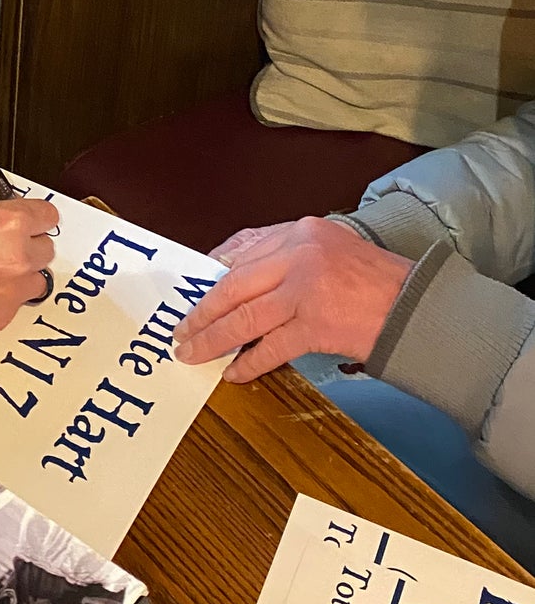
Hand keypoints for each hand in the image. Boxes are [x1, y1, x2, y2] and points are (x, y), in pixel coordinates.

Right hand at [0, 194, 56, 334]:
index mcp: (10, 223)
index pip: (48, 217)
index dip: (35, 217)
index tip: (29, 221)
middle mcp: (17, 257)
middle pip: (45, 249)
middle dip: (27, 245)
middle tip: (1, 246)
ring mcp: (10, 291)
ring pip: (35, 280)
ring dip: (20, 274)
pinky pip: (14, 304)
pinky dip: (1, 297)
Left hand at [172, 217, 412, 383]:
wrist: (420, 307)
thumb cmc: (378, 282)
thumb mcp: (332, 248)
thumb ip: (288, 255)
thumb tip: (236, 273)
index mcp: (302, 232)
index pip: (243, 252)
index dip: (212, 276)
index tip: (194, 293)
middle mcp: (301, 255)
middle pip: (234, 286)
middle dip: (202, 312)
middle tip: (182, 330)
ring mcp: (307, 290)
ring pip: (244, 318)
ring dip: (214, 339)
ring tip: (194, 352)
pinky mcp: (317, 325)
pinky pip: (270, 347)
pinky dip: (248, 362)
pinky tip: (234, 372)